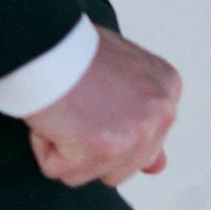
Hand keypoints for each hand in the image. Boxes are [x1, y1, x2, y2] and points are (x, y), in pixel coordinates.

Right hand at [27, 28, 181, 187]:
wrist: (42, 37)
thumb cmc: (73, 48)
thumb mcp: (121, 74)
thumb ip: (144, 120)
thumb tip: (159, 167)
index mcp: (168, 90)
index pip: (142, 145)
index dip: (106, 127)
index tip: (93, 98)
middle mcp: (161, 112)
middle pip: (120, 167)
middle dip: (88, 144)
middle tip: (77, 104)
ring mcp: (136, 132)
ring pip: (89, 173)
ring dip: (66, 147)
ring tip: (65, 108)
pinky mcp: (102, 148)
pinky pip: (59, 170)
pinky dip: (44, 146)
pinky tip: (51, 113)